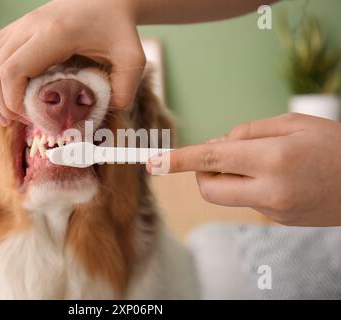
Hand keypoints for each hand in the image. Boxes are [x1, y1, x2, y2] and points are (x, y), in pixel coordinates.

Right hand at [0, 0, 144, 125]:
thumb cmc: (120, 28)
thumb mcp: (132, 58)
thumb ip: (124, 89)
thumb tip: (107, 115)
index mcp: (54, 34)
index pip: (14, 71)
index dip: (13, 101)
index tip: (28, 120)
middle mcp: (30, 27)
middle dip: (2, 103)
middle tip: (19, 124)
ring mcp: (21, 26)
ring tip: (4, 118)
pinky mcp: (19, 29)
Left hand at [147, 113, 340, 226]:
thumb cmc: (334, 144)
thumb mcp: (293, 122)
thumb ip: (248, 132)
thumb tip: (217, 145)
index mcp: (272, 159)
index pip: (210, 160)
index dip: (178, 160)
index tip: (152, 163)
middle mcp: (269, 190)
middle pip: (209, 187)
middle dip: (204, 172)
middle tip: (224, 154)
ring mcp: (273, 211)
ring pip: (226, 196)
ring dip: (227, 178)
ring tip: (257, 161)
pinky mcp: (279, 221)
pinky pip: (248, 202)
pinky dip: (248, 186)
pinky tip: (275, 175)